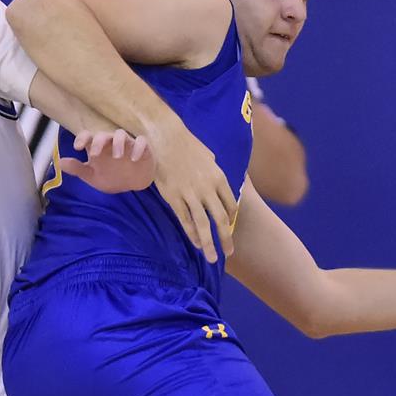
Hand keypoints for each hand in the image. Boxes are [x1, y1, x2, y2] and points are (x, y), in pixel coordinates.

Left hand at [57, 129, 154, 192]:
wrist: (132, 184)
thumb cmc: (111, 176)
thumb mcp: (92, 176)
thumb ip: (77, 169)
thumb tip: (60, 162)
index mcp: (98, 147)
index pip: (88, 136)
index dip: (82, 138)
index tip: (77, 147)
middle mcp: (111, 143)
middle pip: (104, 134)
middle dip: (98, 141)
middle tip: (94, 154)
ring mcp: (127, 144)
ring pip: (122, 134)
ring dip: (118, 143)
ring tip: (117, 156)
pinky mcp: (142, 149)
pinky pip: (142, 142)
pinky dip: (138, 148)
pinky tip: (134, 158)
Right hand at [149, 123, 237, 261]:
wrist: (165, 137)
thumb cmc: (186, 144)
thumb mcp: (208, 156)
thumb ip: (214, 171)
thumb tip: (217, 179)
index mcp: (218, 178)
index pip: (230, 205)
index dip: (231, 220)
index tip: (229, 228)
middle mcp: (207, 189)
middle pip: (220, 219)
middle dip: (226, 238)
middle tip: (229, 252)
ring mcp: (190, 195)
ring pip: (203, 224)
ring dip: (209, 243)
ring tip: (213, 257)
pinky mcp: (174, 198)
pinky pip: (185, 220)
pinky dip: (192, 234)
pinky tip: (195, 243)